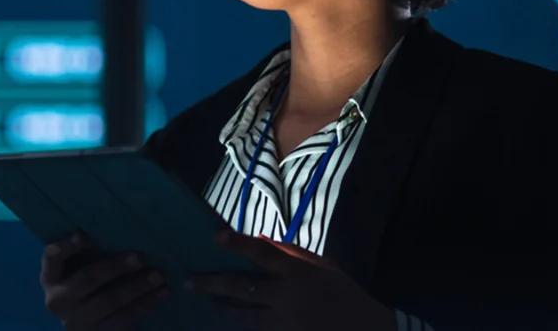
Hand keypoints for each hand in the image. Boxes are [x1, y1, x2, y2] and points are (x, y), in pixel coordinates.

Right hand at [40, 233, 169, 329]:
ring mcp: (75, 322)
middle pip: (88, 280)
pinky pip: (122, 320)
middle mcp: (57, 301)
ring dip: (137, 288)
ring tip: (159, 275)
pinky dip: (144, 305)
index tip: (84, 236)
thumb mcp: (78, 264)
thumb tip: (115, 224)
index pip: (52, 259)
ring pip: (108, 303)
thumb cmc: (83, 278)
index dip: (66, 247)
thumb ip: (88, 250)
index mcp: (50, 277)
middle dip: (115, 267)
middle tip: (141, 257)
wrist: (82, 319)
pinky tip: (161, 293)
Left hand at [187, 230, 393, 330]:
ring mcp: (287, 324)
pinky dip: (244, 327)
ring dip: (224, 309)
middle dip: (212, 285)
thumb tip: (257, 239)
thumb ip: (291, 252)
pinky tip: (233, 321)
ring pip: (244, 317)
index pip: (263, 253)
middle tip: (189, 281)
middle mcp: (289, 298)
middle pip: (242, 289)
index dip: (237, 244)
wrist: (367, 330)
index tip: (215, 236)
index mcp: (300, 273)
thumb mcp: (323, 266)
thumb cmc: (343, 294)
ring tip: (211, 303)